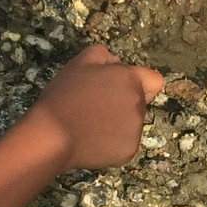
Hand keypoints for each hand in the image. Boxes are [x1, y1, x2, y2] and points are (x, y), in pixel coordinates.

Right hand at [27, 44, 162, 168]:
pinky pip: (124, 143)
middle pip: (140, 102)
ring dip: (117, 122)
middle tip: (94, 106)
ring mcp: (136, 130)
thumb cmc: (64, 97)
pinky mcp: (129, 151)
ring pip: (132, 123)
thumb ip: (104, 55)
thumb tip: (117, 63)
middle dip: (123, 102)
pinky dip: (111, 142)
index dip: (138, 82)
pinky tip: (91, 139)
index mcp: (131, 81)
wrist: (52, 135)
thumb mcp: (80, 63)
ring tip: (89, 124)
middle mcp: (139, 105)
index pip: (154, 80)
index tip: (120, 89)